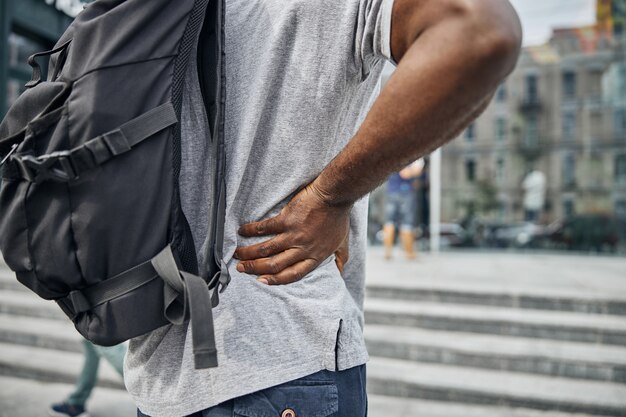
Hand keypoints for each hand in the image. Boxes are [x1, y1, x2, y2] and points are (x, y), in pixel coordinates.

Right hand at [234, 183, 350, 284]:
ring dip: (249, 254)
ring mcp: (293, 235)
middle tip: (241, 269)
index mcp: (315, 257)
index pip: (293, 274)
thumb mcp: (343, 243)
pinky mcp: (286, 220)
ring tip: (237, 254)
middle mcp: (302, 249)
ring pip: (266, 249)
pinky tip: (242, 231)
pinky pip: (265, 228)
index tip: (261, 281)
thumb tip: (340, 272)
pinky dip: (251, 230)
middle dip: (255, 269)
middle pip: (275, 265)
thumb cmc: (339, 218)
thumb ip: (340, 259)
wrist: (335, 195)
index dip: (276, 280)